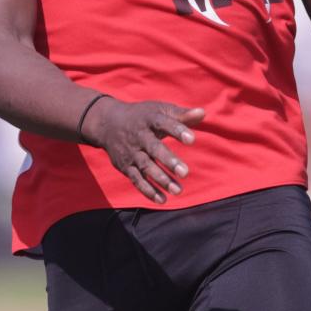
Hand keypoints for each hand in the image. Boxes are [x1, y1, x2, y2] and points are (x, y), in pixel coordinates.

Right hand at [86, 99, 205, 203]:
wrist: (108, 123)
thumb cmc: (142, 117)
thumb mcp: (159, 110)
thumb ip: (181, 114)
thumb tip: (203, 113)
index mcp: (149, 119)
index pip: (164, 123)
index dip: (177, 130)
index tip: (191, 139)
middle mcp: (139, 137)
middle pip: (154, 148)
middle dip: (168, 160)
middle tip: (185, 173)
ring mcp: (131, 153)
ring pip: (146, 167)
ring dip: (161, 179)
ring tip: (178, 190)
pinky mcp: (125, 166)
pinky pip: (137, 180)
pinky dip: (148, 191)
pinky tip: (163, 200)